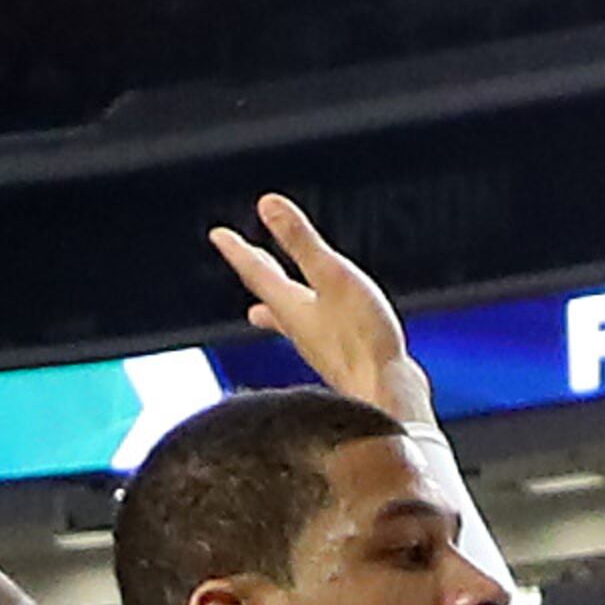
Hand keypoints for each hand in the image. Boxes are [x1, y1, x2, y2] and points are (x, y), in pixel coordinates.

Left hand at [210, 192, 422, 426]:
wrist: (387, 400)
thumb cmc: (362, 339)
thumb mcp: (333, 278)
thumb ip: (302, 243)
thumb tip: (266, 203)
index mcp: (291, 307)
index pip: (257, 273)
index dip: (237, 250)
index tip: (217, 234)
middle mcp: (300, 329)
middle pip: (270, 296)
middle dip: (257, 274)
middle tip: (242, 260)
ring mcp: (321, 349)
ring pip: (290, 320)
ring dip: (275, 304)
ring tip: (261, 309)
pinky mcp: (343, 362)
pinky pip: (315, 335)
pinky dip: (306, 324)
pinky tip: (318, 334)